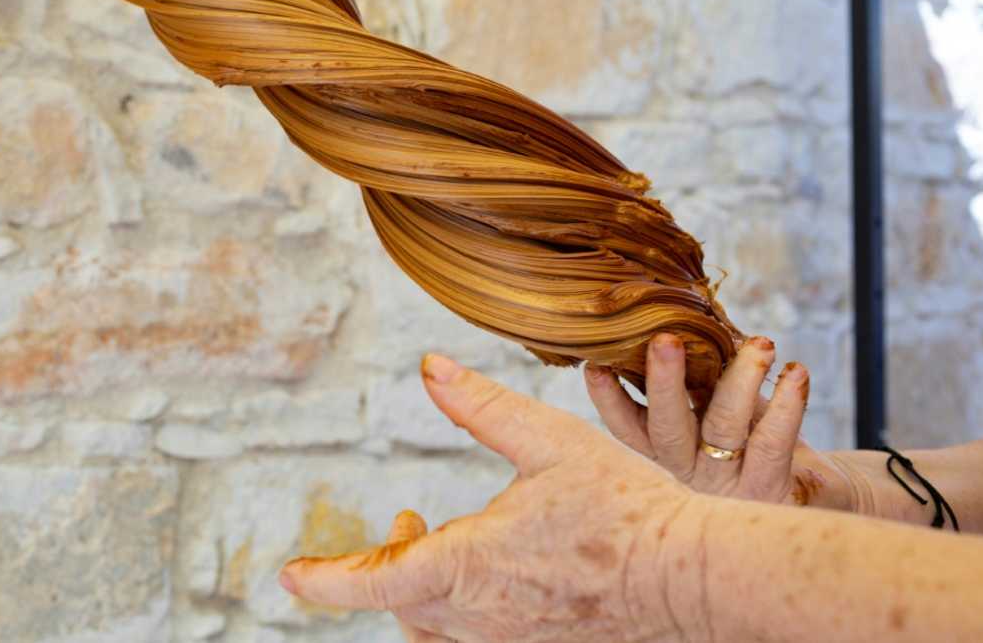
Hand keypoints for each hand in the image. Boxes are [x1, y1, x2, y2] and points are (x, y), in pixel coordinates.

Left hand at [279, 355, 706, 642]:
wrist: (692, 574)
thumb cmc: (625, 506)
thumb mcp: (548, 441)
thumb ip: (481, 405)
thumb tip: (429, 366)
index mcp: (471, 564)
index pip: (375, 582)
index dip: (325, 580)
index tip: (290, 576)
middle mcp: (481, 617)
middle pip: (401, 607)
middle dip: (385, 567)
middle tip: (403, 522)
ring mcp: (511, 642)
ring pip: (435, 629)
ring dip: (421, 590)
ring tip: (440, 542)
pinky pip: (475, 639)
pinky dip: (458, 612)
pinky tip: (493, 575)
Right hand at [585, 334, 854, 509]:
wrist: (816, 494)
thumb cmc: (759, 440)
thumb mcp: (721, 412)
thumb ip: (701, 380)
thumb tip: (683, 319)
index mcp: (667, 452)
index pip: (628, 427)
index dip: (609, 398)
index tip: (595, 363)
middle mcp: (688, 470)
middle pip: (666, 428)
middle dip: (663, 382)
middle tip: (664, 340)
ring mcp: (726, 482)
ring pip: (724, 427)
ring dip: (741, 380)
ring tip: (761, 343)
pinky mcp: (769, 487)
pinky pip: (773, 442)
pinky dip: (788, 403)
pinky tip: (796, 373)